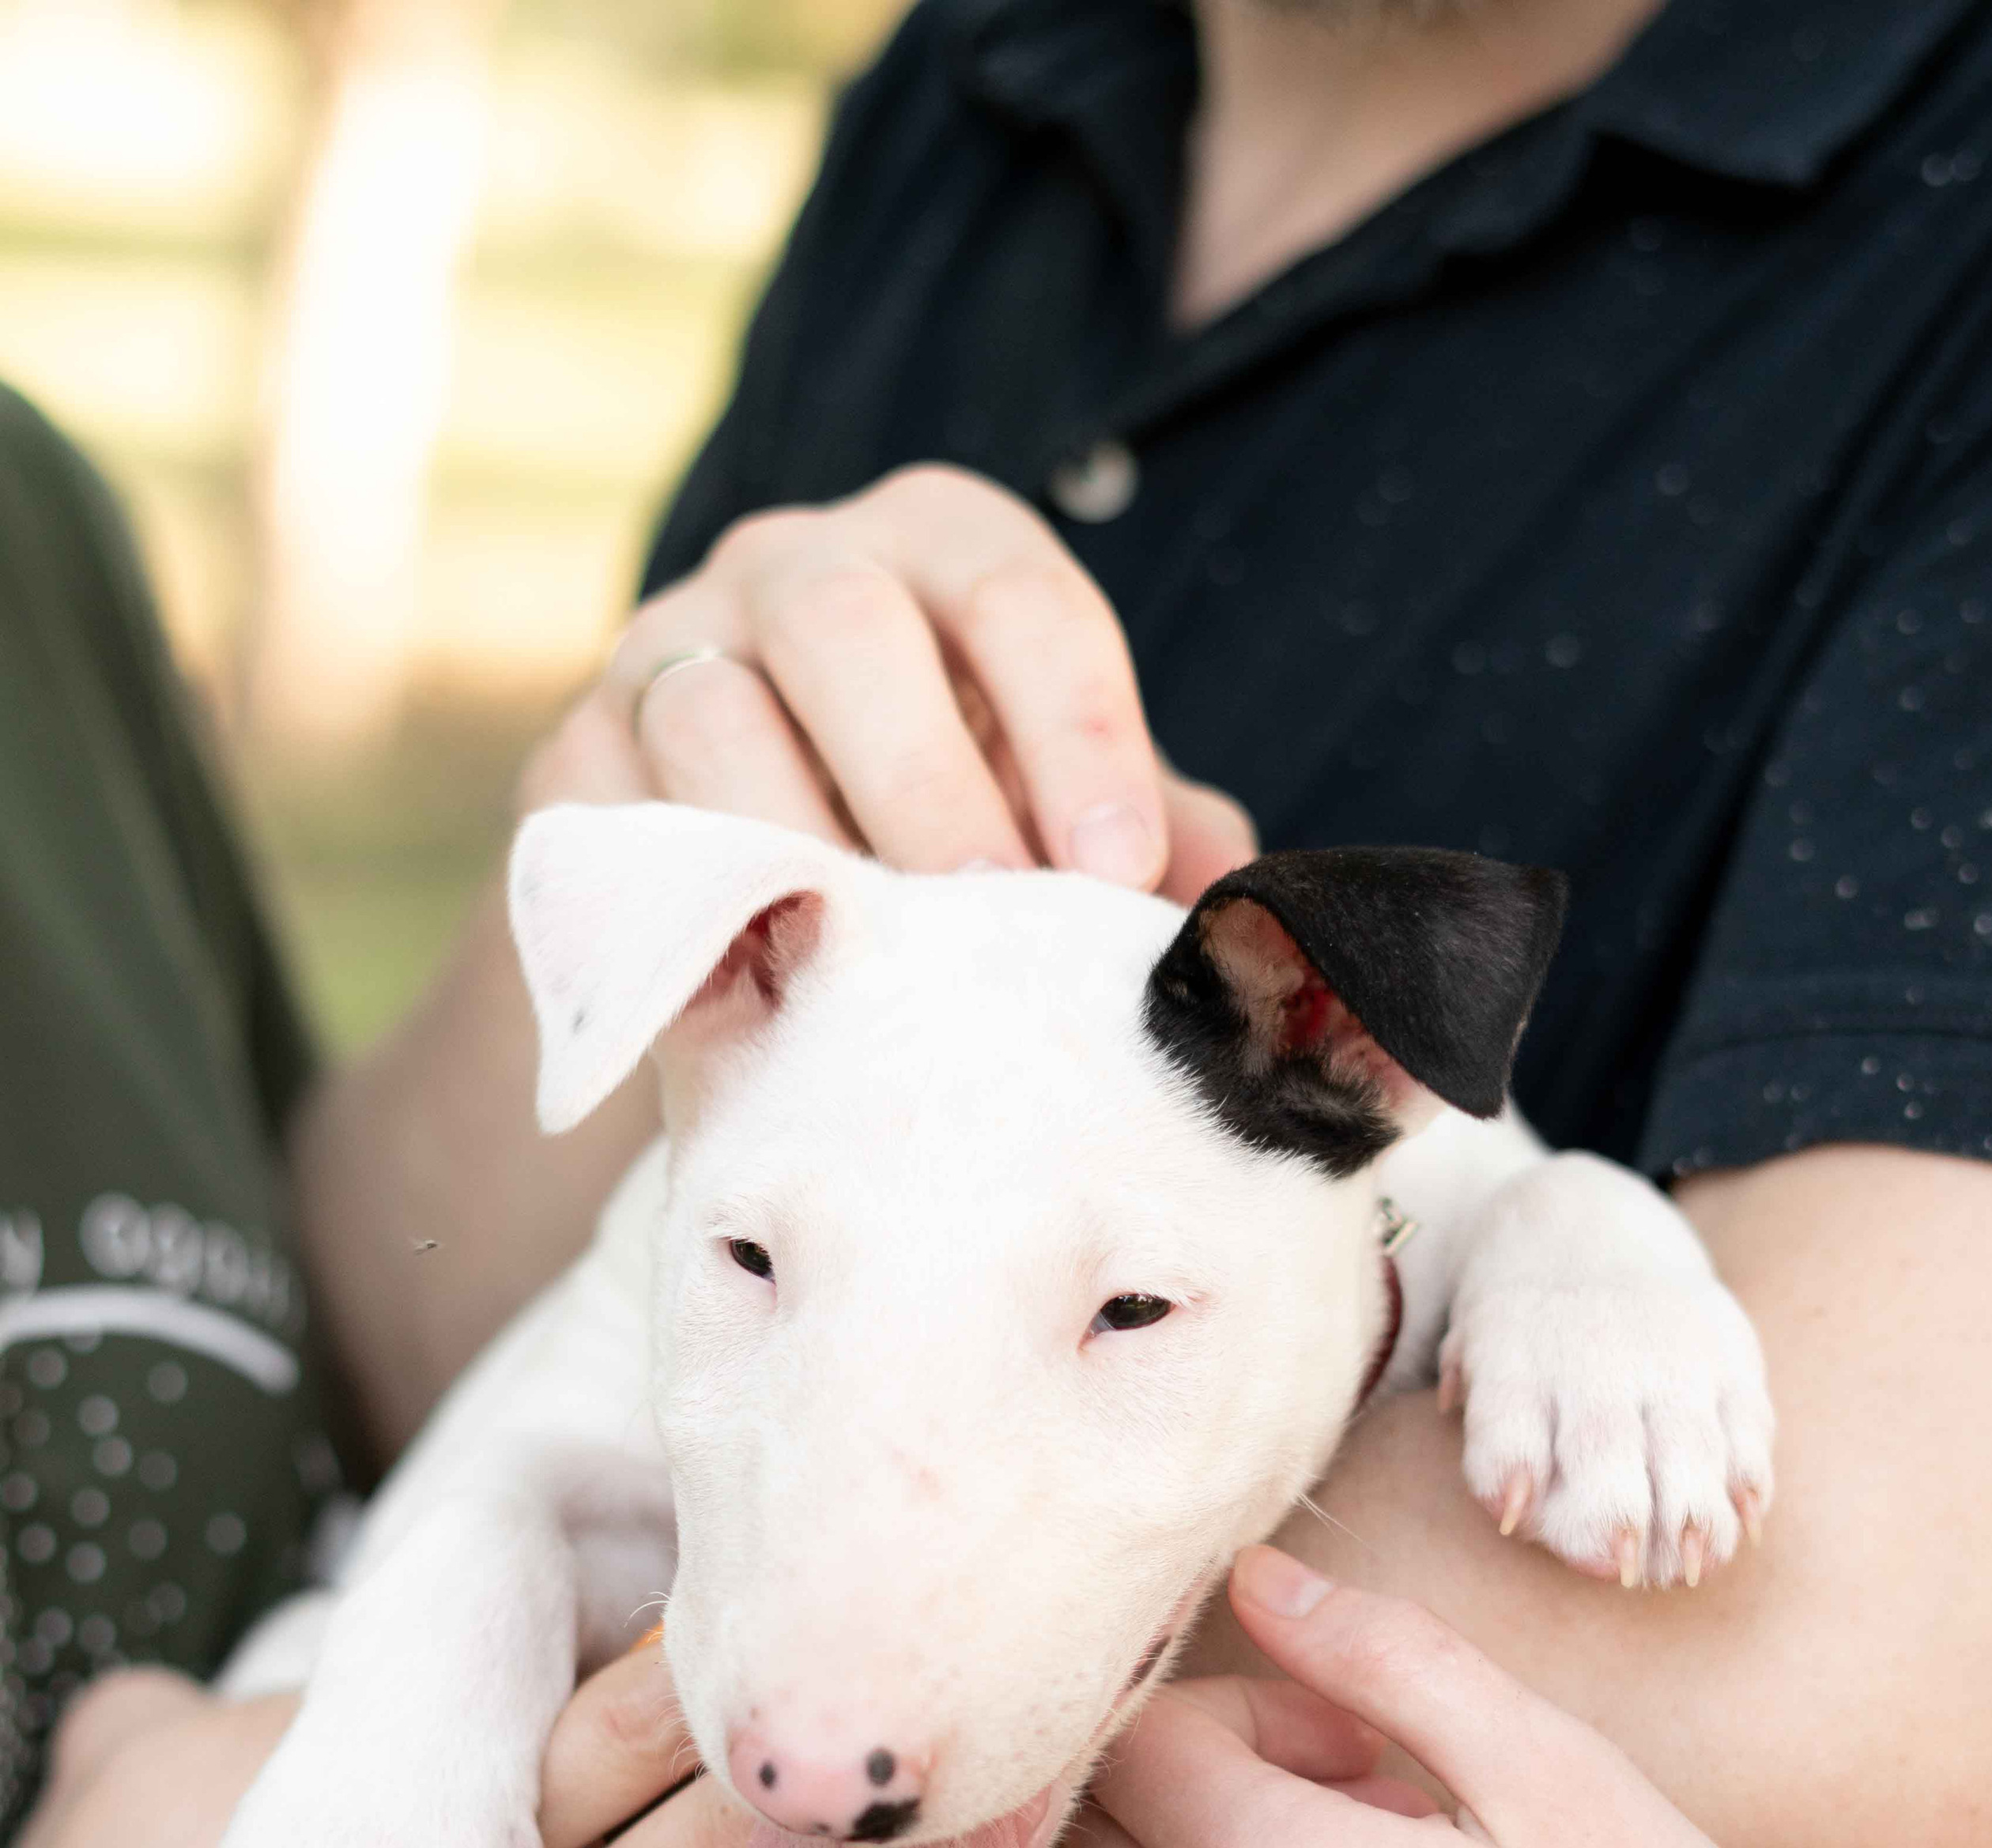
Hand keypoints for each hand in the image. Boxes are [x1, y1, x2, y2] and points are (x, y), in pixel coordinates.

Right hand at [523, 464, 1255, 899]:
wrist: (760, 910)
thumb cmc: (957, 842)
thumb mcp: (1064, 818)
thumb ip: (1161, 841)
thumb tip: (1252, 922)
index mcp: (935, 549)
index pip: (1015, 591)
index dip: (1077, 729)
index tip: (1121, 868)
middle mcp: (790, 569)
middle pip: (841, 624)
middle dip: (926, 781)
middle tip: (993, 920)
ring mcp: (664, 656)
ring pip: (709, 718)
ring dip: (799, 846)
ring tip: (876, 966)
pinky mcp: (574, 765)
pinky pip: (617, 828)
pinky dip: (690, 910)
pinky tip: (762, 988)